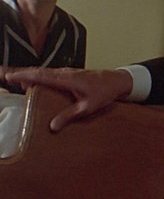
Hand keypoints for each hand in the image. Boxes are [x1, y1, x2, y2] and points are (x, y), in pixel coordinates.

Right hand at [2, 67, 133, 131]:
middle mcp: (64, 73)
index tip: (8, 76)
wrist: (117, 80)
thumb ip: (70, 115)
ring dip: (26, 73)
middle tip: (1, 75)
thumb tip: (52, 126)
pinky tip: (28, 81)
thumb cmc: (104, 93)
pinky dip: (36, 75)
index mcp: (67, 79)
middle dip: (18, 73)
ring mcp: (65, 72)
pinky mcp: (67, 74)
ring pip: (42, 71)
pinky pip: (48, 74)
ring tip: (9, 78)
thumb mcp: (88, 107)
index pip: (41, 76)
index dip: (24, 76)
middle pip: (37, 71)